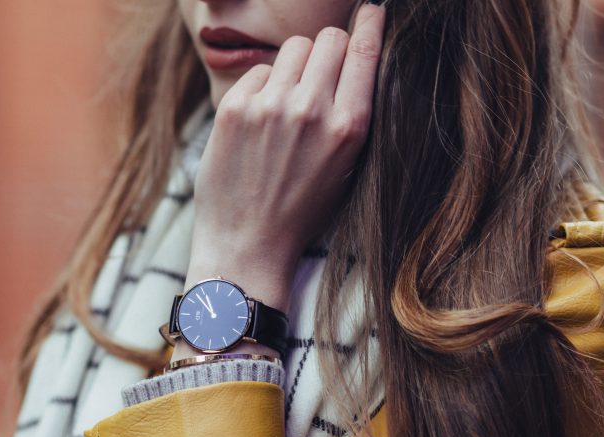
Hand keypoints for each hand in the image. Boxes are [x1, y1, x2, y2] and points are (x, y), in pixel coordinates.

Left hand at [187, 4, 385, 306]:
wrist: (247, 246)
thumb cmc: (300, 212)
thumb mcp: (346, 168)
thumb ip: (352, 115)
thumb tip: (353, 62)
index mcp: (349, 127)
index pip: (364, 48)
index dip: (369, 24)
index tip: (370, 12)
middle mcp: (311, 110)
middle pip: (328, 39)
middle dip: (328, 51)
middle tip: (320, 77)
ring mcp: (270, 107)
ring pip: (293, 48)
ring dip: (295, 65)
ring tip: (288, 102)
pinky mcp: (234, 109)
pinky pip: (258, 71)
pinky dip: (262, 88)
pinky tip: (260, 122)